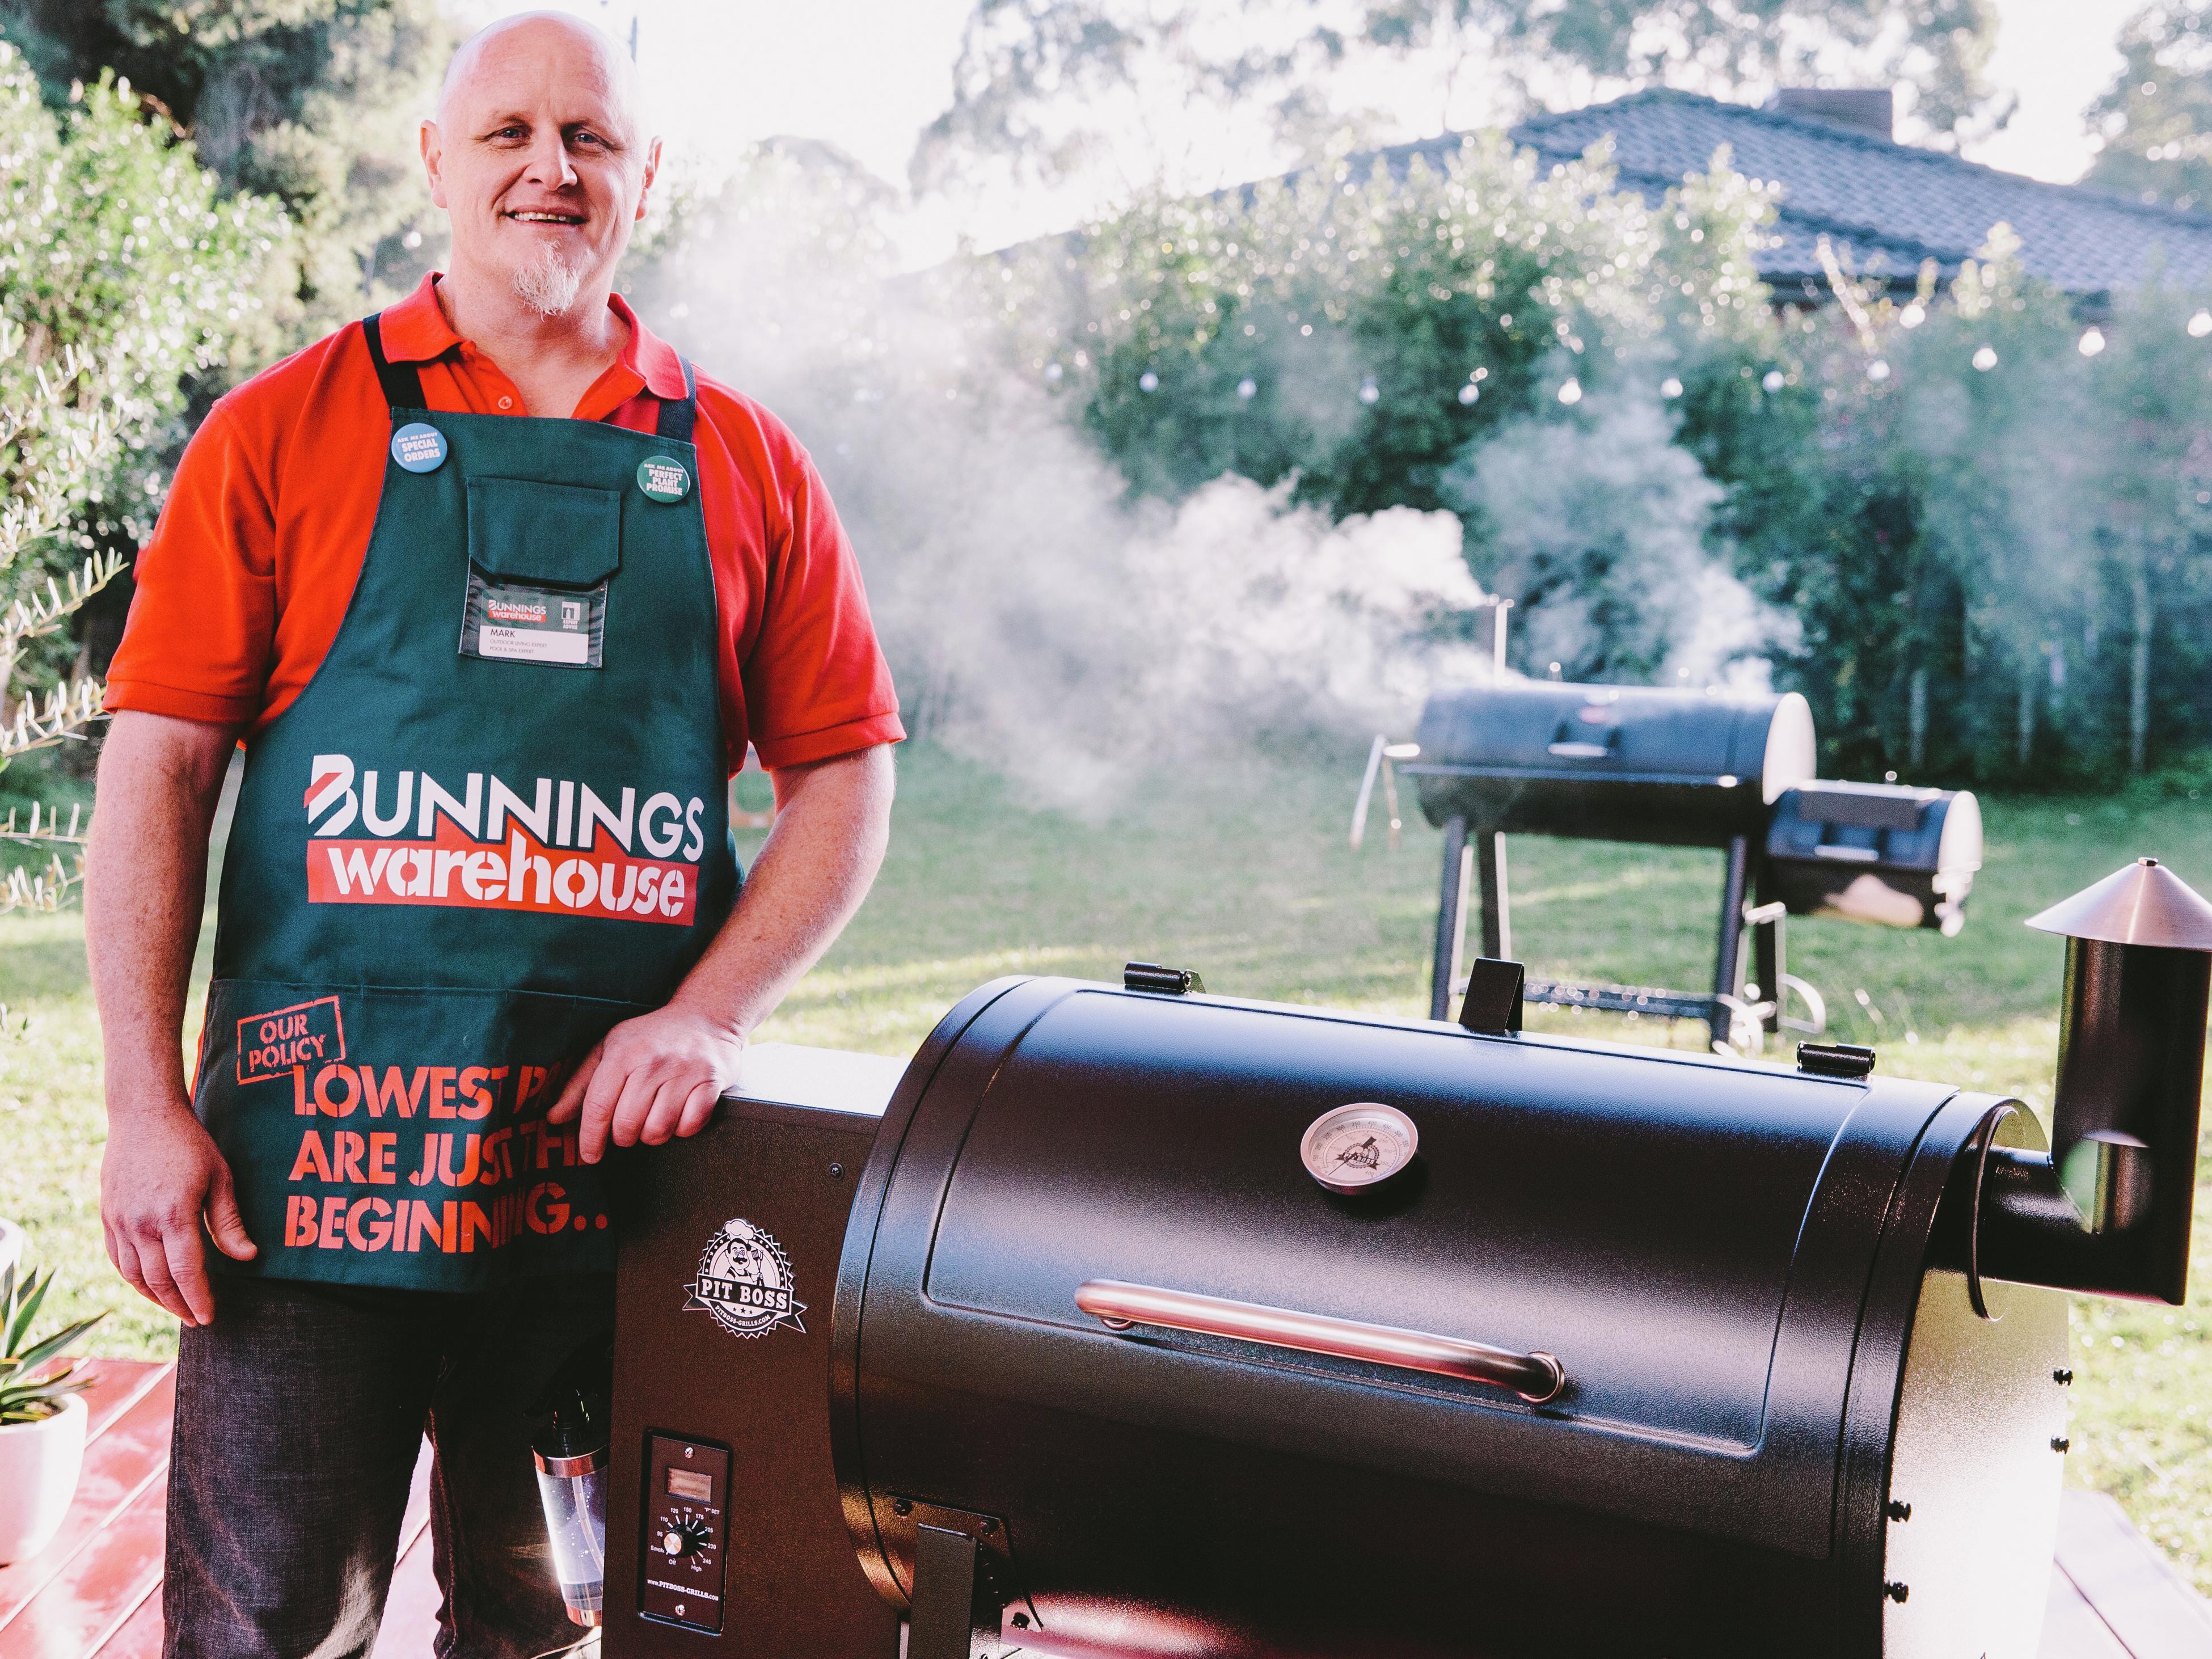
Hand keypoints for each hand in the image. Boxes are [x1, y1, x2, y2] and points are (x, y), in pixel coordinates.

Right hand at [99, 1101, 255, 1326]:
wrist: (144, 1115)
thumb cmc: (190, 1144)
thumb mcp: (220, 1178)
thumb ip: (230, 1222)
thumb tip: (249, 1258)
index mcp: (174, 1216)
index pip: (187, 1272)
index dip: (199, 1299)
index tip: (210, 1318)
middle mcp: (141, 1224)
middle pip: (159, 1281)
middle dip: (179, 1306)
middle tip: (197, 1320)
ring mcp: (120, 1221)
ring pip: (134, 1275)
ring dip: (155, 1297)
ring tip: (177, 1307)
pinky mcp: (108, 1216)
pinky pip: (117, 1259)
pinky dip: (133, 1279)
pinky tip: (150, 1285)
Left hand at [546, 1006, 745, 1163]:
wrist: (705, 1016)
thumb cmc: (650, 1038)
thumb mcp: (609, 1049)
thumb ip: (580, 1085)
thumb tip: (554, 1119)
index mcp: (623, 1053)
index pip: (598, 1107)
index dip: (590, 1138)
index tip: (589, 1155)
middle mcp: (653, 1061)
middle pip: (627, 1124)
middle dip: (624, 1137)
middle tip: (628, 1128)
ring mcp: (684, 1071)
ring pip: (658, 1130)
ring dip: (653, 1134)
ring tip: (654, 1119)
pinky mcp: (711, 1081)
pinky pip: (691, 1125)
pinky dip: (682, 1129)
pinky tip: (679, 1115)